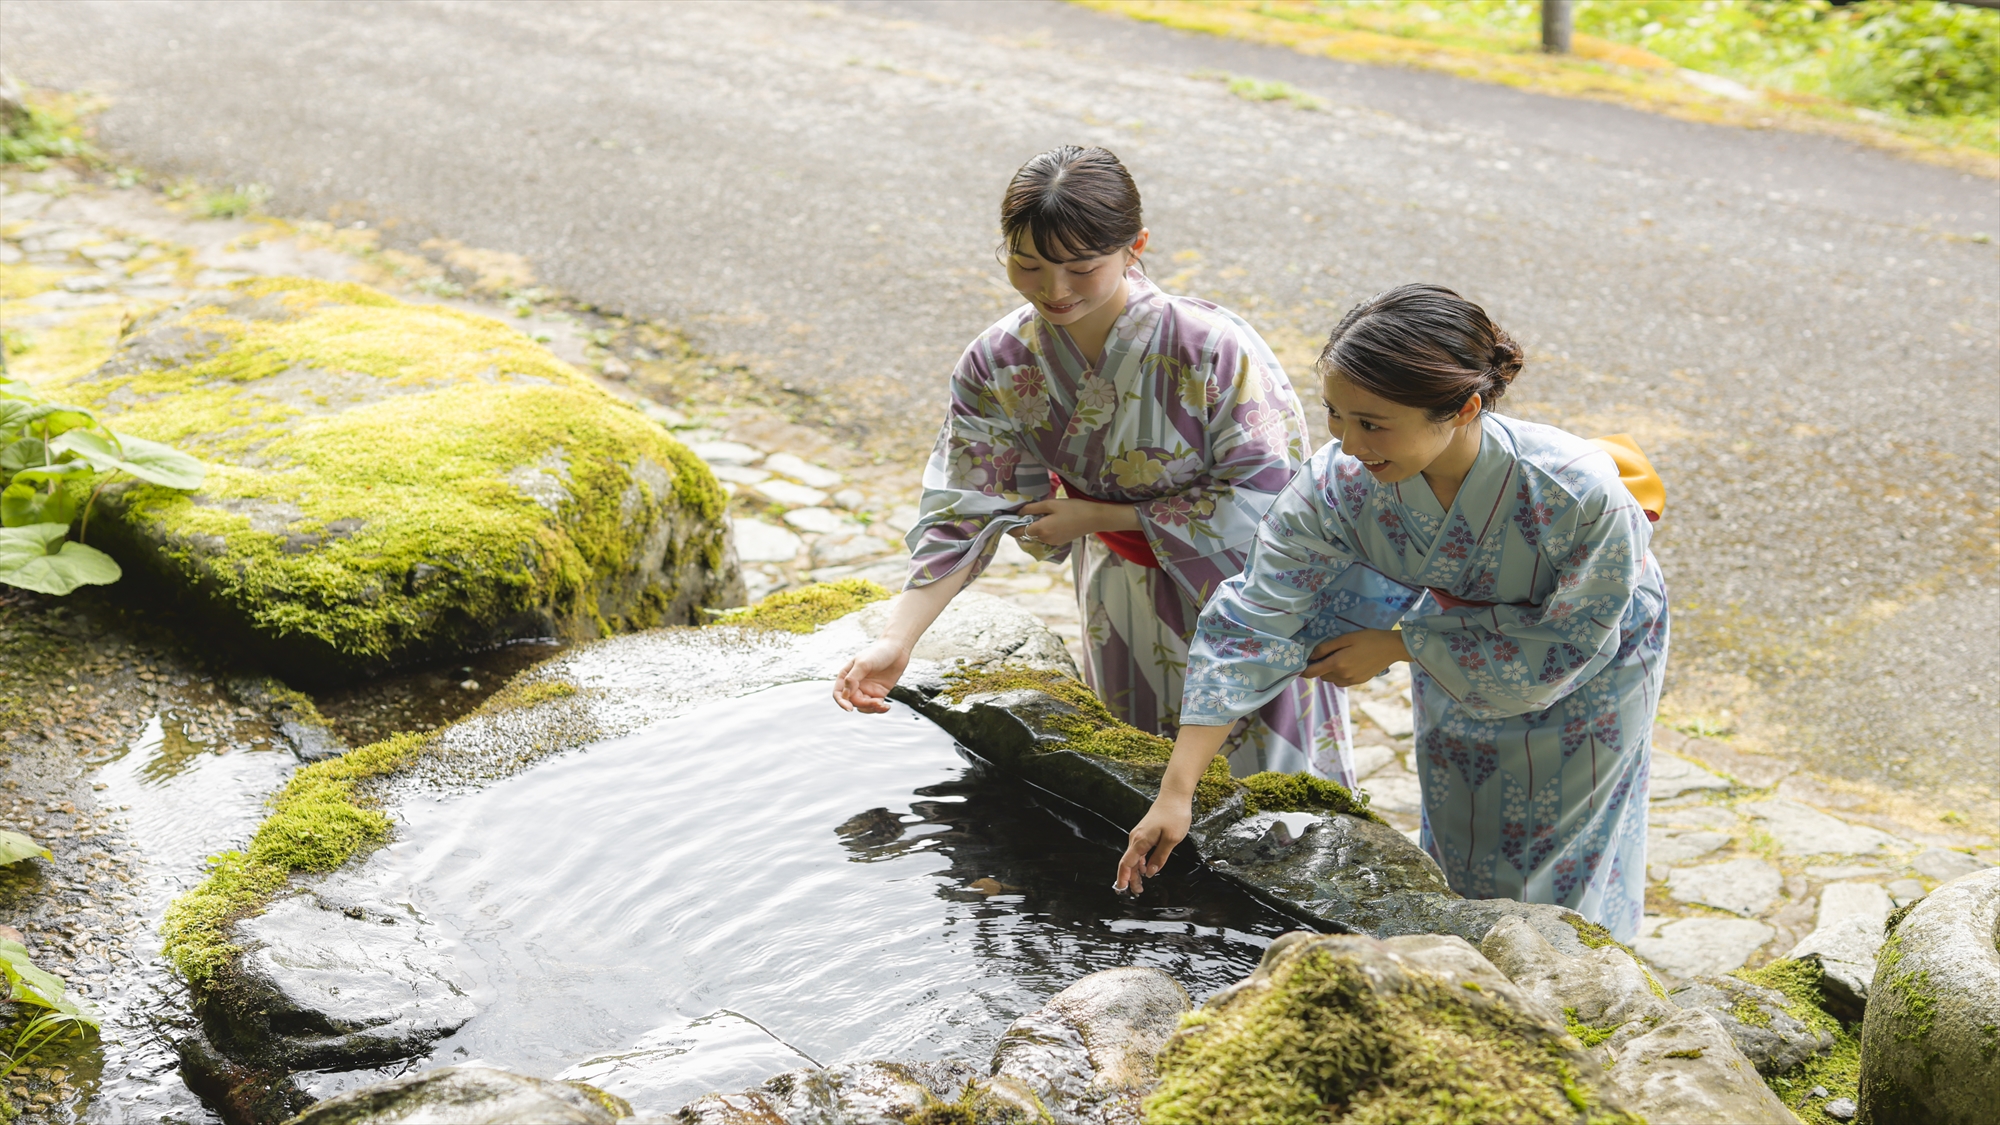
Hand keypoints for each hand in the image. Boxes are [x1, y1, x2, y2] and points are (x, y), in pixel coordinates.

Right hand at [832, 638, 911, 713]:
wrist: (897, 650)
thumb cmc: (878, 653)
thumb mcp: (863, 663)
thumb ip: (852, 679)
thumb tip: (845, 695)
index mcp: (846, 676)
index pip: (839, 693)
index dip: (842, 702)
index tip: (849, 708)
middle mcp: (855, 684)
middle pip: (853, 702)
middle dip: (863, 705)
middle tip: (876, 702)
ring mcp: (867, 689)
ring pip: (864, 707)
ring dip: (871, 708)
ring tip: (882, 704)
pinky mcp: (879, 693)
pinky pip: (875, 706)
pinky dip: (879, 709)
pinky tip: (886, 707)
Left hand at [1014, 498, 1137, 547]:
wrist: (1094, 518)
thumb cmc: (1074, 508)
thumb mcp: (1052, 504)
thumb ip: (1033, 508)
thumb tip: (1018, 512)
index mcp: (1041, 529)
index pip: (1018, 531)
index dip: (1010, 526)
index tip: (1006, 518)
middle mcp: (1045, 539)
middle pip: (1026, 534)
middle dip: (1021, 525)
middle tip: (1022, 512)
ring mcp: (1052, 542)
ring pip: (1035, 536)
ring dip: (1032, 527)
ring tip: (1037, 513)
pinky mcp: (1058, 542)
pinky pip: (1044, 537)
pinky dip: (1041, 530)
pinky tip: (1048, 519)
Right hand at [1114, 795, 1191, 893]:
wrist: (1174, 795)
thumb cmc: (1174, 815)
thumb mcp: (1172, 839)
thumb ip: (1160, 857)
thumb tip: (1151, 872)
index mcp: (1140, 840)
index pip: (1127, 863)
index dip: (1123, 877)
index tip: (1122, 889)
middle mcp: (1136, 838)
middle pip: (1129, 862)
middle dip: (1130, 878)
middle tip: (1137, 892)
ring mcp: (1139, 834)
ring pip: (1134, 857)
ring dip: (1136, 871)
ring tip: (1141, 884)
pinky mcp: (1144, 832)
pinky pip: (1139, 851)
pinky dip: (1140, 862)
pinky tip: (1146, 868)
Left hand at [1305, 628, 1407, 686]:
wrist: (1391, 648)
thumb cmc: (1368, 638)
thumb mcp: (1346, 638)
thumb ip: (1326, 647)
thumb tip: (1311, 656)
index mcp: (1338, 663)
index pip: (1313, 672)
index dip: (1303, 671)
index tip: (1298, 666)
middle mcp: (1343, 675)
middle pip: (1321, 676)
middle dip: (1318, 668)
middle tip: (1323, 655)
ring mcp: (1352, 681)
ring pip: (1331, 680)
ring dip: (1329, 672)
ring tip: (1336, 658)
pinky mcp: (1359, 682)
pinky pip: (1342, 682)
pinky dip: (1339, 675)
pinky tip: (1346, 664)